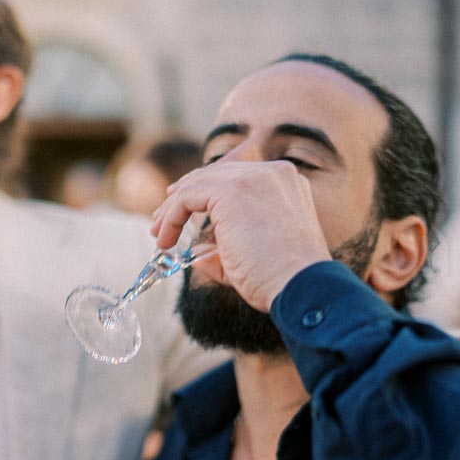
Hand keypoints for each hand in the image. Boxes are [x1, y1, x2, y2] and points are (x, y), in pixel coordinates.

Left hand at [150, 161, 330, 311]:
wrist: (301, 287)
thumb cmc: (282, 280)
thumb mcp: (255, 256)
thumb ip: (226, 249)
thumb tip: (198, 255)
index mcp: (285, 183)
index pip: (235, 177)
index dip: (204, 191)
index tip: (182, 210)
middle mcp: (272, 172)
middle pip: (214, 175)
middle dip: (184, 197)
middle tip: (161, 221)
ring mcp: (254, 177)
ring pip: (198, 183)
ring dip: (173, 209)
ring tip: (158, 233)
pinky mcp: (232, 190)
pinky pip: (189, 197)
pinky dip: (172, 216)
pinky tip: (165, 239)